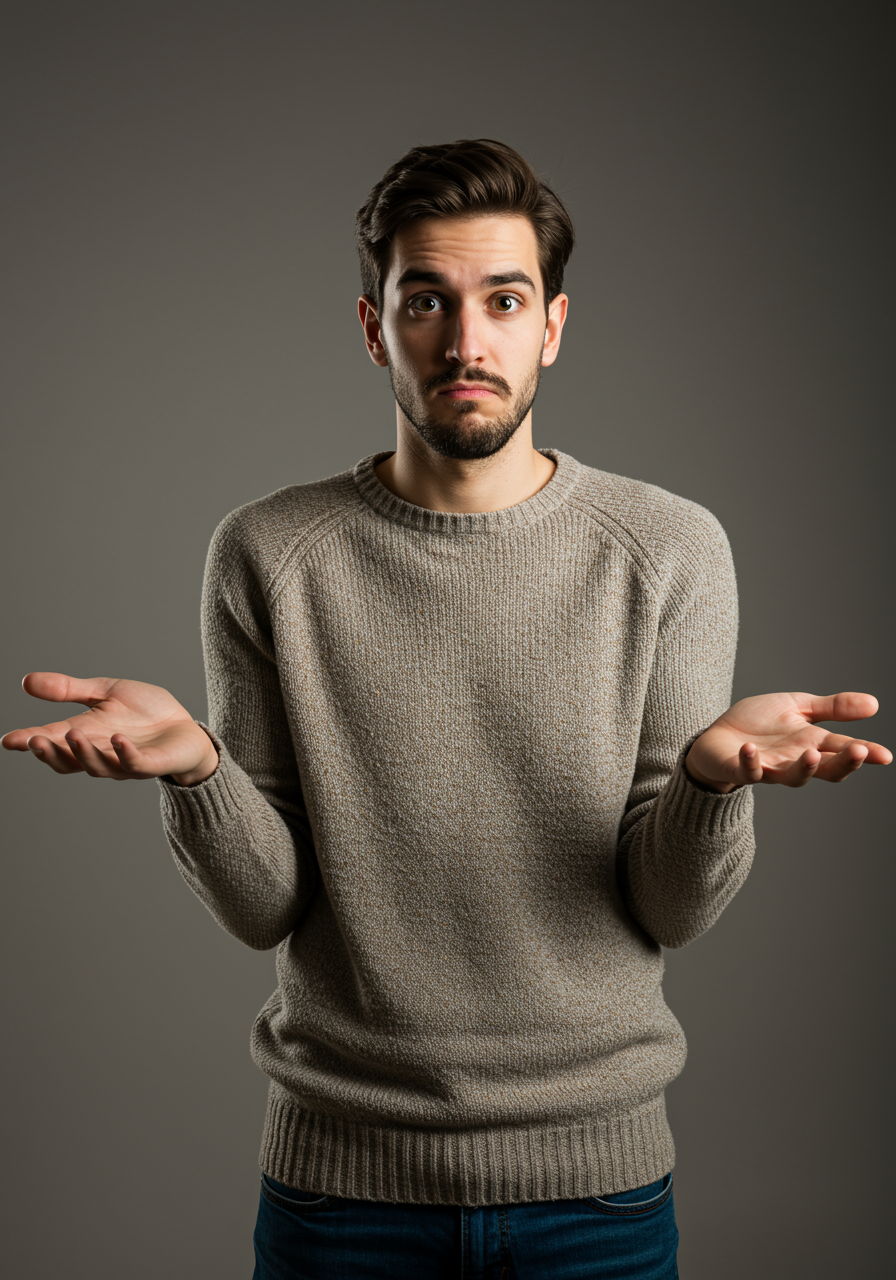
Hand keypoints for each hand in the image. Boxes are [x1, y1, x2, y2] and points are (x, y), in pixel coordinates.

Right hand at [1, 672, 218, 785]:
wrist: (185, 729)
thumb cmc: (145, 713)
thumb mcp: (105, 693)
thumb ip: (69, 690)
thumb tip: (26, 681)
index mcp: (87, 735)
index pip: (53, 741)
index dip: (30, 742)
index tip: (8, 741)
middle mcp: (101, 753)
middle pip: (68, 761)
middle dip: (50, 752)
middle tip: (34, 740)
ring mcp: (125, 762)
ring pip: (97, 766)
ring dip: (83, 752)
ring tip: (72, 734)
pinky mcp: (151, 764)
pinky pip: (135, 764)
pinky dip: (124, 753)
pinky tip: (117, 740)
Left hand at [685, 691, 891, 792]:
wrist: (718, 736)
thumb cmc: (759, 724)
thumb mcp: (799, 707)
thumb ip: (833, 708)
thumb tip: (874, 704)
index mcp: (811, 744)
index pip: (843, 750)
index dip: (864, 754)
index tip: (884, 755)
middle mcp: (794, 760)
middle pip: (825, 770)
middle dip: (843, 763)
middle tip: (858, 751)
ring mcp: (769, 768)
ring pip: (792, 778)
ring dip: (804, 768)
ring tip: (812, 754)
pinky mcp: (741, 770)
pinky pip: (747, 772)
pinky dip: (750, 762)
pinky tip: (751, 749)